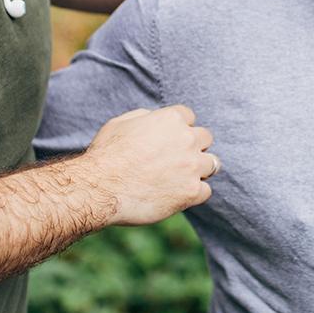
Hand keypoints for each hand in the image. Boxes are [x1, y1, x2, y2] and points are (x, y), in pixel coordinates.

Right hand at [79, 104, 216, 224]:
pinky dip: (194, 193)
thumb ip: (145, 117)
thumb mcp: (121, 123)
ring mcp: (192, 166)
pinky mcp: (191, 192)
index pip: (189, 117)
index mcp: (171, 118)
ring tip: (179, 178)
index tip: (168, 140)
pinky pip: (205, 191)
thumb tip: (155, 118)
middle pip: (205, 138)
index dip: (178, 128)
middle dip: (193, 147)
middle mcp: (187, 139)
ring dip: (198, 170)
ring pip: (212, 164)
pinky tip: (176, 195)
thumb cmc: (106, 154)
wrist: (101, 188)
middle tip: (175, 159)